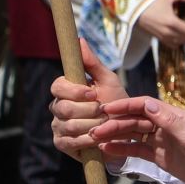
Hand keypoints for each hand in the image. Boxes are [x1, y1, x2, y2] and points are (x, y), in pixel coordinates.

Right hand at [49, 41, 124, 155]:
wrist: (127, 132)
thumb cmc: (117, 104)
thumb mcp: (108, 81)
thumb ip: (92, 63)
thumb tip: (79, 39)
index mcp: (66, 91)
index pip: (57, 86)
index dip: (74, 91)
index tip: (94, 94)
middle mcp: (58, 107)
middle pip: (62, 107)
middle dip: (88, 111)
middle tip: (104, 112)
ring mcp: (58, 126)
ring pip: (67, 125)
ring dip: (92, 125)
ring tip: (104, 125)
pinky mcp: (62, 144)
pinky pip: (69, 141)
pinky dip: (86, 140)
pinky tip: (98, 138)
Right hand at [90, 95, 184, 183]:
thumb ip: (169, 121)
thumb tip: (148, 104)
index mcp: (173, 115)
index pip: (144, 105)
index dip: (125, 105)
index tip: (106, 108)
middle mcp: (165, 126)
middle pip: (135, 120)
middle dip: (115, 123)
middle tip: (95, 129)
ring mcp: (161, 141)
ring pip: (133, 135)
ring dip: (115, 135)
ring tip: (95, 138)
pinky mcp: (160, 157)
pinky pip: (138, 151)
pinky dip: (123, 149)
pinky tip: (108, 149)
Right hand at [137, 0, 184, 48]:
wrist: (137, 12)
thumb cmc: (152, 4)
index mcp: (172, 22)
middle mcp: (168, 32)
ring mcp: (163, 37)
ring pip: (179, 43)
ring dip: (184, 38)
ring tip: (183, 31)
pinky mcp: (159, 39)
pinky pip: (172, 46)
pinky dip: (177, 42)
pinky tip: (176, 36)